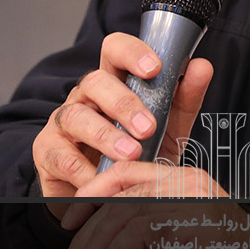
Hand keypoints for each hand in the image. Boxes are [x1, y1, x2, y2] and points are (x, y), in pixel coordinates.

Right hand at [30, 31, 212, 219]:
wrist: (106, 198)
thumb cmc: (137, 154)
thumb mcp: (168, 128)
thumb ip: (183, 99)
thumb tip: (202, 66)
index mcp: (114, 82)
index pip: (115, 50)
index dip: (132, 52)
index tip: (154, 68)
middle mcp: (85, 96)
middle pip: (95, 81)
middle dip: (123, 103)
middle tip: (148, 128)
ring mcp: (63, 122)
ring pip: (75, 116)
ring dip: (105, 135)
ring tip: (130, 155)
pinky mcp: (47, 151)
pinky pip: (62, 156)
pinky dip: (84, 170)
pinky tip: (102, 180)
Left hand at [58, 161, 249, 248]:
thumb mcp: (171, 238)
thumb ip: (143, 228)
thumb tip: (101, 239)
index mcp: (180, 178)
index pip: (124, 172)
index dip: (91, 194)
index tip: (69, 221)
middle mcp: (186, 181)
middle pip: (118, 195)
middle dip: (87, 231)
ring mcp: (191, 197)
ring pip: (123, 213)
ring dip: (97, 248)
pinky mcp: (193, 219)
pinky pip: (138, 231)